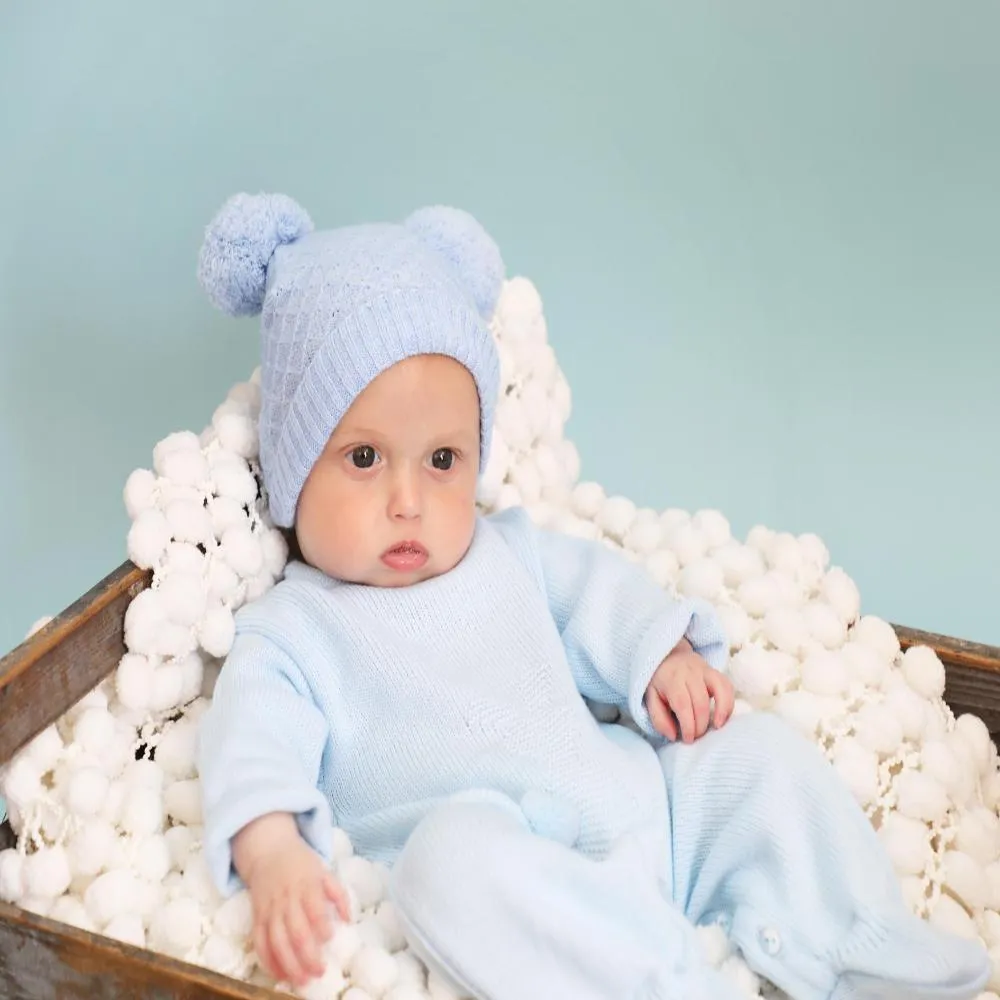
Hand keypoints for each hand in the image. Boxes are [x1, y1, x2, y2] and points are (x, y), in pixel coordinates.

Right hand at [233, 813, 350, 986]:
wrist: (268, 851)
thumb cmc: (301, 863)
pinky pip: (259, 942)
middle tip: (319, 972)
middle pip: (295, 932)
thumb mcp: (324, 871)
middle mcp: (287, 899)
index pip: (313, 908)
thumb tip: (349, 920)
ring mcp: (269, 909)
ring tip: (301, 981)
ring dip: (288, 964)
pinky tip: (279, 974)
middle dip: (307, 956)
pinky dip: (267, 961)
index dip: (321, 925)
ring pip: (276, 942)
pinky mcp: (257, 917)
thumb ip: (338, 894)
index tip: (329, 939)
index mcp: (306, 885)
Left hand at [644, 638, 733, 743]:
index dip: (688, 725)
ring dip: (721, 712)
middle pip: (700, 702)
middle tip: (696, 736)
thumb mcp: (652, 698)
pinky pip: (727, 685)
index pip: (683, 704)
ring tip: (717, 727)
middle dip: (701, 725)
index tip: (688, 739)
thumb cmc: (661, 681)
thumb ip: (659, 719)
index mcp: (671, 680)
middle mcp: (689, 673)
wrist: (669, 656)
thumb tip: (673, 736)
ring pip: (719, 690)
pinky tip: (723, 717)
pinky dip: (729, 702)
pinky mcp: (716, 672)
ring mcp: (705, 670)